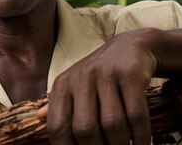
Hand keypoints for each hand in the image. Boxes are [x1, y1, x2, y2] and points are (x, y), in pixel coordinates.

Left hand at [40, 28, 159, 144]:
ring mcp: (106, 74)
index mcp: (63, 85)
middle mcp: (81, 78)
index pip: (57, 127)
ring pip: (112, 124)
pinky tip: (142, 144)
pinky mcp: (130, 73)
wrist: (132, 47)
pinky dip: (141, 136)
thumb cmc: (100, 74)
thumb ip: (58, 103)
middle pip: (84, 129)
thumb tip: (39, 118)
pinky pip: (136, 114)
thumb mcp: (75, 84)